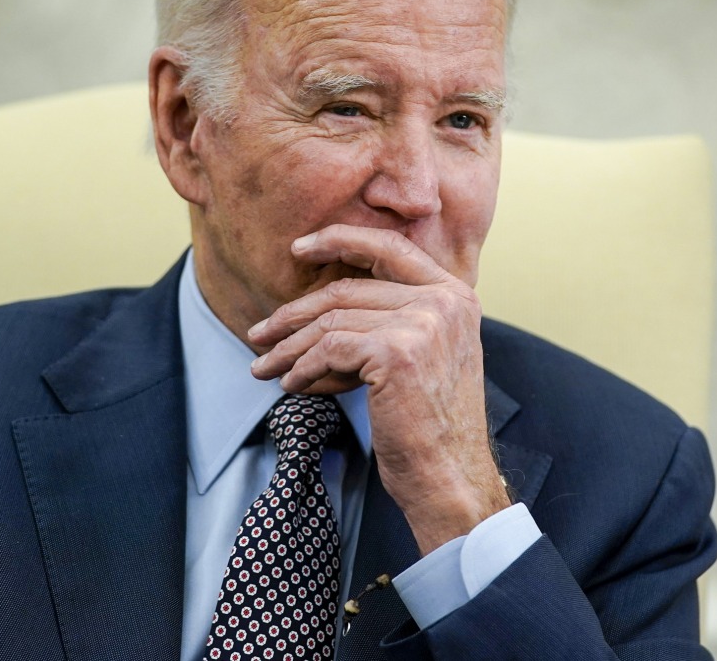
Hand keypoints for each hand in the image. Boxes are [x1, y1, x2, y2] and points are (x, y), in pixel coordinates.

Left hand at [248, 224, 509, 553]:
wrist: (450, 476)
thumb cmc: (431, 427)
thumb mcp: (423, 357)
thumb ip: (393, 320)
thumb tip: (322, 310)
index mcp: (455, 294)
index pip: (390, 246)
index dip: (341, 240)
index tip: (299, 247)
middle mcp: (444, 301)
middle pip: (349, 289)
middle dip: (296, 312)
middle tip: (260, 332)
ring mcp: (422, 323)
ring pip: (332, 320)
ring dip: (290, 346)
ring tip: (264, 365)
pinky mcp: (396, 352)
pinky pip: (329, 349)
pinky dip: (302, 367)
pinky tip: (291, 384)